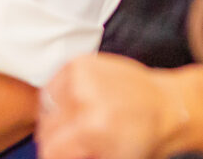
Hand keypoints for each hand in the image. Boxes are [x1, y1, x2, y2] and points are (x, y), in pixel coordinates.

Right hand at [36, 54, 186, 158]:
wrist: (165, 105)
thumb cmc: (144, 138)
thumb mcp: (111, 158)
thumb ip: (76, 155)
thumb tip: (53, 153)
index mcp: (92, 128)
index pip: (50, 148)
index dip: (51, 156)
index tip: (55, 156)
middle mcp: (83, 97)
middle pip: (45, 126)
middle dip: (53, 139)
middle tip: (67, 143)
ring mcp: (80, 75)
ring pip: (45, 104)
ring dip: (53, 117)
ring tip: (71, 124)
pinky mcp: (79, 61)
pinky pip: (53, 83)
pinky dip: (58, 96)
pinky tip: (73, 104)